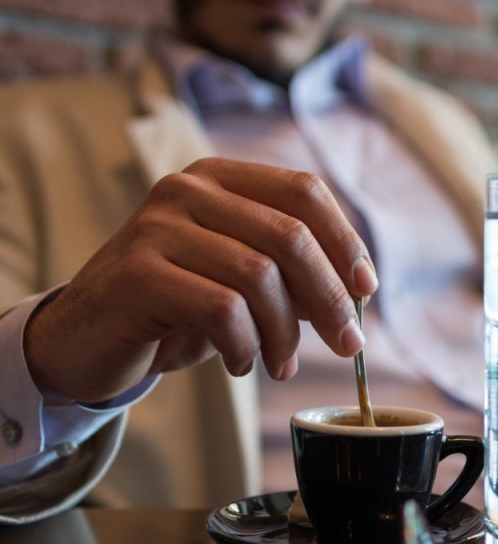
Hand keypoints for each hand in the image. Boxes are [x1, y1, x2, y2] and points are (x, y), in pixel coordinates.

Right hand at [24, 158, 378, 403]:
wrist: (85, 337)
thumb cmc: (176, 308)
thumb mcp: (241, 281)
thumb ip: (292, 274)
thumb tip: (357, 291)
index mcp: (220, 178)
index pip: (304, 191)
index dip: (345, 240)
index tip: (366, 290)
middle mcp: (188, 189)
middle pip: (290, 235)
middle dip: (330, 298)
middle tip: (348, 344)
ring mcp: (158, 227)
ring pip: (260, 277)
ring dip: (286, 333)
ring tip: (282, 364)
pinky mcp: (138, 273)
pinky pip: (223, 311)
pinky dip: (246, 346)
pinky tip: (242, 363)